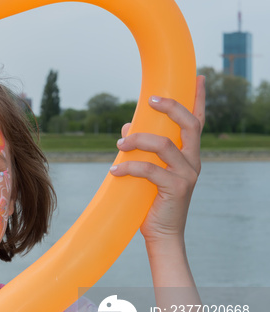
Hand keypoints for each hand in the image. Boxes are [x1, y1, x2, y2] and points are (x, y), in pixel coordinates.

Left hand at [109, 76, 204, 248]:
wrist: (161, 233)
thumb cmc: (152, 199)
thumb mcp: (148, 169)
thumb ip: (142, 148)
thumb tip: (127, 127)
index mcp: (189, 154)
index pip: (198, 121)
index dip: (198, 99)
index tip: (197, 77)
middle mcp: (193, 161)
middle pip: (189, 125)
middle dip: (170, 108)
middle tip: (149, 100)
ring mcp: (187, 174)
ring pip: (164, 144)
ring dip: (137, 140)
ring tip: (119, 145)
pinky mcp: (176, 188)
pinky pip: (150, 170)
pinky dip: (129, 167)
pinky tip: (114, 171)